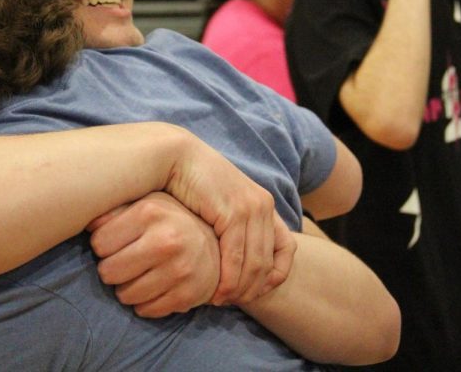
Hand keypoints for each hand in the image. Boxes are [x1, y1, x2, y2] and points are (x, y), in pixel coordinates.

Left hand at [88, 192, 219, 316]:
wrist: (217, 245)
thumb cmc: (169, 221)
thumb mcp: (145, 204)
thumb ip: (114, 209)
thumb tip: (82, 217)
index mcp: (151, 212)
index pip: (99, 242)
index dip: (102, 245)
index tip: (113, 243)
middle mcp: (166, 240)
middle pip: (108, 272)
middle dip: (111, 269)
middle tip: (123, 262)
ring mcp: (179, 270)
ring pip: (124, 295)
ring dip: (125, 288)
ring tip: (137, 274)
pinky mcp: (186, 295)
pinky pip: (145, 310)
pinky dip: (143, 303)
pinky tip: (152, 287)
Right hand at [163, 131, 291, 304]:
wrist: (173, 157)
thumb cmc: (188, 183)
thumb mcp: (218, 205)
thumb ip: (231, 227)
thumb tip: (235, 259)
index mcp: (264, 203)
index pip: (287, 248)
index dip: (277, 274)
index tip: (256, 290)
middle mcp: (263, 205)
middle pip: (268, 262)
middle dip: (252, 289)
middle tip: (230, 303)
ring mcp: (251, 208)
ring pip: (254, 264)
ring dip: (238, 289)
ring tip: (220, 300)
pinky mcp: (233, 212)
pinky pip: (236, 257)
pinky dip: (227, 279)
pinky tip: (213, 291)